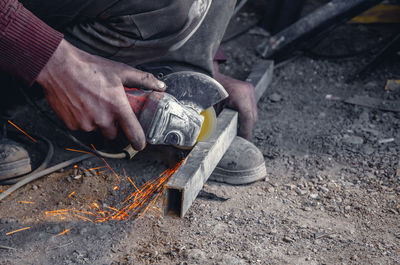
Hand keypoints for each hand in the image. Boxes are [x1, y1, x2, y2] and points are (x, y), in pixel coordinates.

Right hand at [36, 39, 165, 150]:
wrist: (58, 67)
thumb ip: (143, 80)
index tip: (140, 144)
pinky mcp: (72, 124)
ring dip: (98, 122)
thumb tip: (160, 86)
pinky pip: (82, 127)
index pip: (133, 134)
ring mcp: (86, 123)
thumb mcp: (121, 71)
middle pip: (114, 133)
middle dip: (114, 125)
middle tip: (110, 110)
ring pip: (97, 130)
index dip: (139, 141)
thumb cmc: (90, 68)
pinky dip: (83, 120)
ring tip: (93, 103)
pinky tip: (82, 105)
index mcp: (118, 108)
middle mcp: (103, 119)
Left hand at [214, 62, 257, 139]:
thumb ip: (215, 121)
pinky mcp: (248, 90)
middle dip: (246, 129)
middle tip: (238, 139)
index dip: (246, 131)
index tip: (242, 141)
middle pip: (252, 116)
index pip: (248, 117)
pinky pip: (250, 108)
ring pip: (253, 113)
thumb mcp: (210, 106)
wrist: (207, 74)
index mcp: (238, 94)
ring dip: (246, 123)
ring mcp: (249, 89)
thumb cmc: (206, 89)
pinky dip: (245, 116)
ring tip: (238, 132)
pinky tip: (239, 122)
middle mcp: (247, 91)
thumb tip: (217, 136)